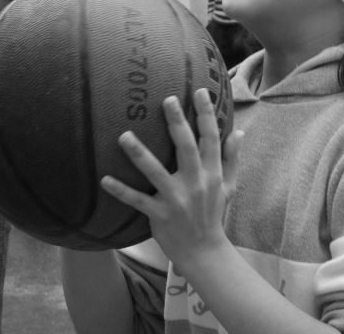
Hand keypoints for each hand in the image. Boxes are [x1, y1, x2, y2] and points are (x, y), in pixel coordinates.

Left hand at [100, 89, 243, 272]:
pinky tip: (105, 179)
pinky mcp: (159, 214)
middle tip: (168, 100)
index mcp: (212, 174)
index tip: (200, 92)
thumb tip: (239, 131)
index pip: (211, 139)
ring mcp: (176, 199)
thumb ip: (232, 158)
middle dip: (177, 124)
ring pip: (156, 172)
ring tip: (124, 136)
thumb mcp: (229, 186)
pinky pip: (137, 200)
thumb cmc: (213, 214)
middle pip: (187, 148)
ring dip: (139, 154)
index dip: (206, 114)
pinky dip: (121, 190)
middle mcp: (195, 183)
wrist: (204, 252)